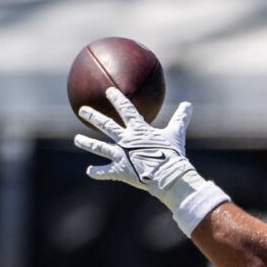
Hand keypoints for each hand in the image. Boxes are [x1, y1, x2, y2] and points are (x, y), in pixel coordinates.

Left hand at [73, 89, 227, 228]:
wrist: (167, 176)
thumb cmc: (173, 154)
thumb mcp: (177, 134)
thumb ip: (180, 118)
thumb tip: (189, 104)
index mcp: (138, 130)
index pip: (126, 109)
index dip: (117, 99)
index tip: (108, 91)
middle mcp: (125, 140)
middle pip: (106, 125)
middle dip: (93, 116)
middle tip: (82, 110)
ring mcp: (121, 155)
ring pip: (100, 147)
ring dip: (87, 143)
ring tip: (77, 139)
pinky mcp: (120, 171)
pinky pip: (106, 172)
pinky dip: (97, 172)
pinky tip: (89, 171)